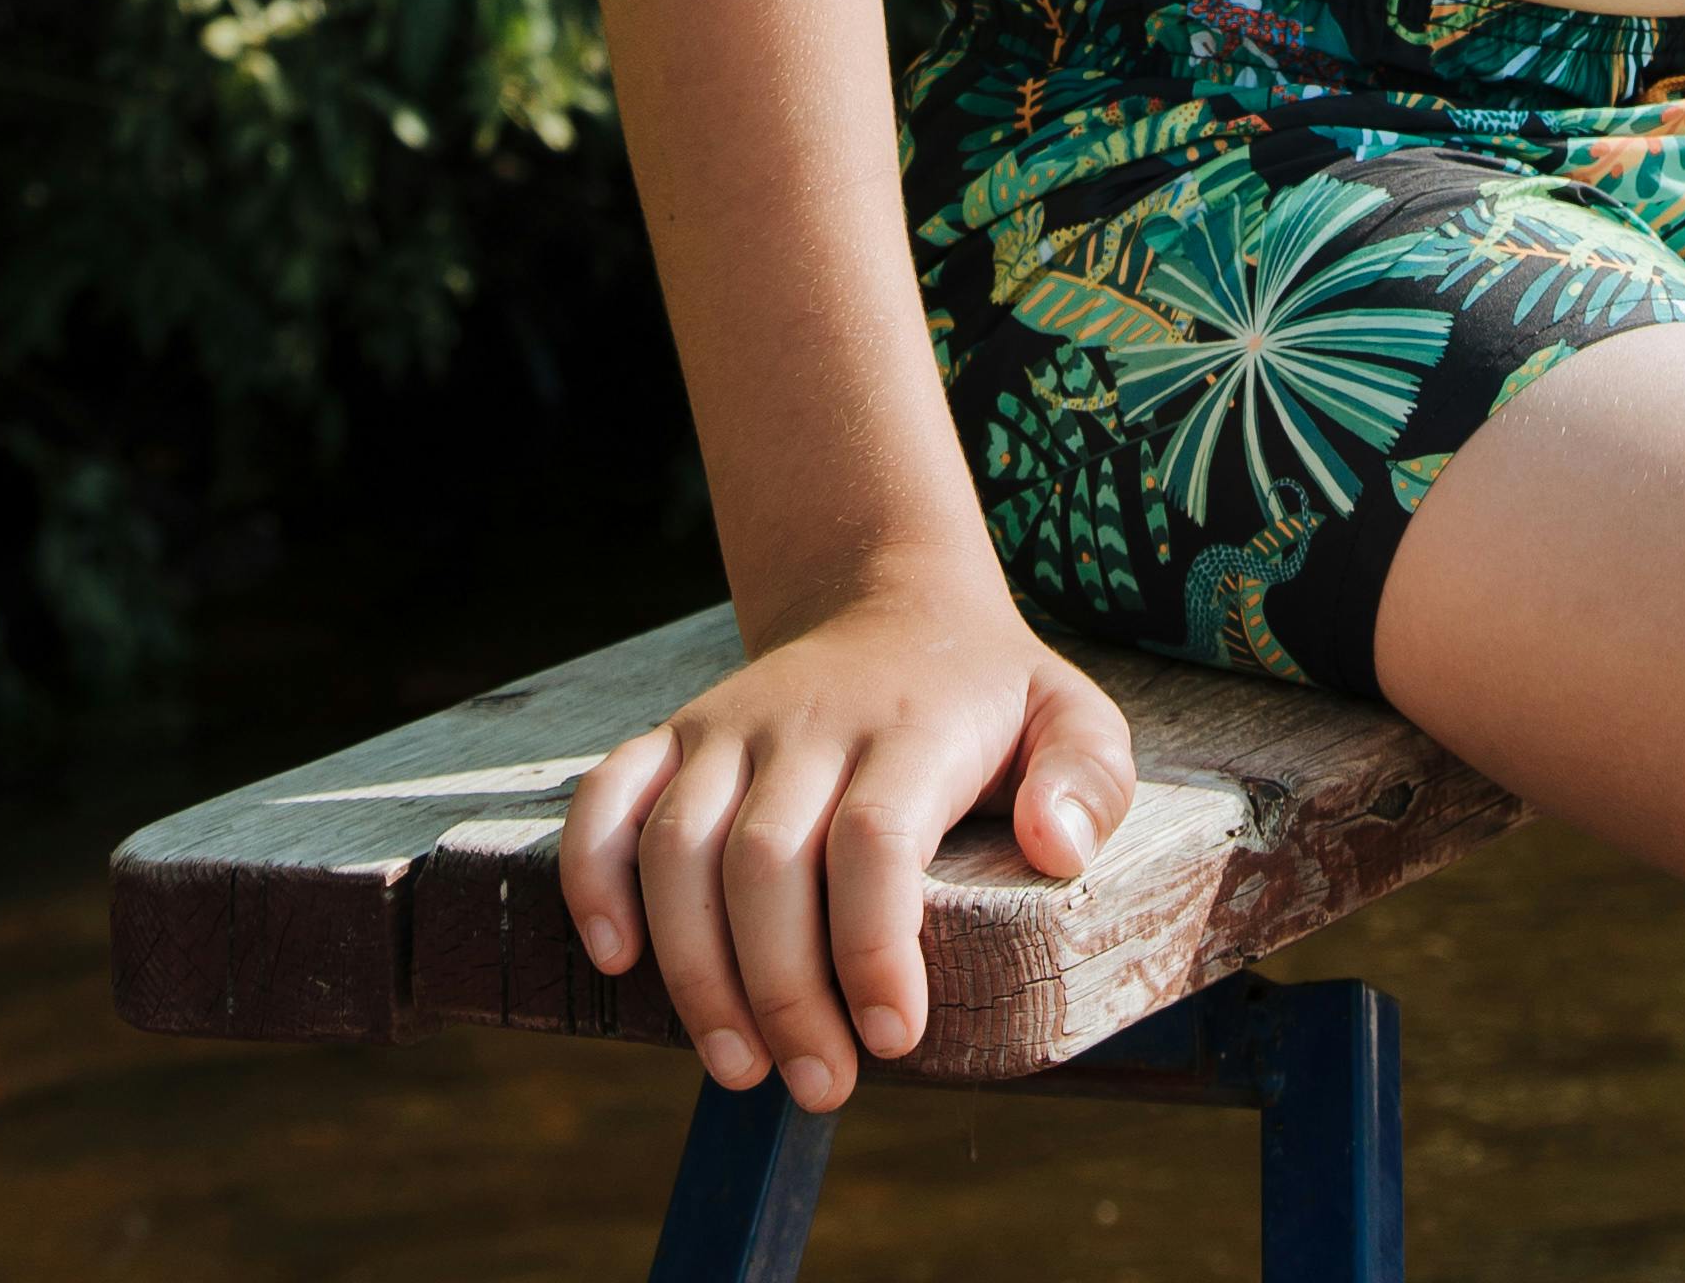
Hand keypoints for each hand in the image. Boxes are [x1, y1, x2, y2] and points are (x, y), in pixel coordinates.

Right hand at [554, 575, 1132, 1114]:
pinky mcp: (673, 736)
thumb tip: (1059, 850)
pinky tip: (617, 960)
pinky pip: (608, 796)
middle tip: (819, 1087)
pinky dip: (595, 874)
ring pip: (680, 844)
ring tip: (738, 1066)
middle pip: (766, 859)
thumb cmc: (985, 694)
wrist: (888, 598)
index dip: (871, 944)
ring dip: (694, 968)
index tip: (891, 1038)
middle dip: (781, 992)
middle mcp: (807, 721)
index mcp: (908, 725)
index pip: (874, 836)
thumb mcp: (1071, 713)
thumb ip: (1089, 776)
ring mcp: (730, 726)